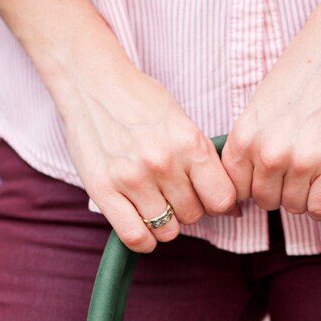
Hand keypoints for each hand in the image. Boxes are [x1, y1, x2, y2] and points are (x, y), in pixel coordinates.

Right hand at [56, 50, 239, 251]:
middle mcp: (163, 163)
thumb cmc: (139, 100)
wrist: (90, 82)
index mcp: (189, 143)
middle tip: (175, 193)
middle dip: (189, 208)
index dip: (219, 203)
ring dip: (166, 224)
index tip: (209, 198)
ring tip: (157, 204)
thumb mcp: (181, 121)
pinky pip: (135, 237)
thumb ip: (203, 159)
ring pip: (167, 230)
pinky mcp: (104, 190)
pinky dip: (144, 239)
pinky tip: (142, 224)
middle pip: (194, 215)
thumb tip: (230, 206)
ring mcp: (132, 178)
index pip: (222, 199)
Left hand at [222, 0, 320, 218]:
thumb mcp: (260, 106)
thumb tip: (246, 190)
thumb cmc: (303, 72)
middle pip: (266, 202)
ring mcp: (303, 159)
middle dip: (281, 191)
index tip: (268, 177)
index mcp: (245, 136)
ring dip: (305, 195)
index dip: (254, 187)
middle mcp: (269, 151)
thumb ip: (250, 145)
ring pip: (295, 208)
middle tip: (297, 168)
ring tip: (315, 167)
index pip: (237, 191)